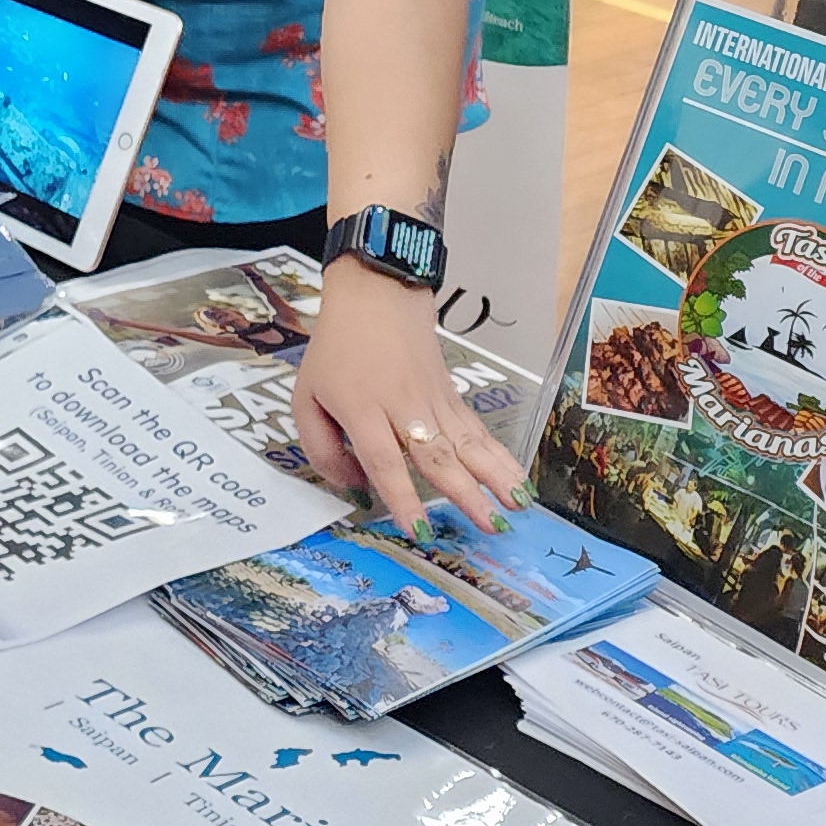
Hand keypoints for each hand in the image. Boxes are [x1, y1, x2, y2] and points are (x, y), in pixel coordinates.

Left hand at [291, 257, 520, 535]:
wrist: (375, 296)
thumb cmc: (336, 350)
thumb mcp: (305, 397)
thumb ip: (321, 447)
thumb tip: (354, 488)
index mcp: (360, 408)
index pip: (384, 458)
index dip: (402, 495)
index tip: (418, 530)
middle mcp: (401, 406)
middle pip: (436, 452)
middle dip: (464, 492)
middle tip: (488, 526)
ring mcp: (432, 399)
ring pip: (467, 441)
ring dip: (495, 475)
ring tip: (518, 506)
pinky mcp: (451, 394)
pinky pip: (476, 430)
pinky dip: (500, 456)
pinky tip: (519, 480)